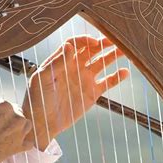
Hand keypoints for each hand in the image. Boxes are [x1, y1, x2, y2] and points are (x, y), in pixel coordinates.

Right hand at [0, 98, 33, 162]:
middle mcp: (15, 116)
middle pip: (10, 112)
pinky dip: (21, 142)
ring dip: (14, 127)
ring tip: (0, 134)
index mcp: (2, 105)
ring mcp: (20, 132)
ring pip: (22, 125)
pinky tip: (12, 144)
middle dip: (1, 118)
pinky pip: (27, 142)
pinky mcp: (20, 147)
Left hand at [22, 36, 128, 150]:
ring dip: (113, 56)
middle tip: (116, 40)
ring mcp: (85, 79)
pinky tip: (125, 72)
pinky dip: (117, 76)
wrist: (42, 123)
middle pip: (92, 49)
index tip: (95, 42)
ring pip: (102, 62)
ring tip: (125, 51)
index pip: (76, 44)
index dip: (85, 40)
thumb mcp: (42, 78)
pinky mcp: (92, 93)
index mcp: (61, 61)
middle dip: (104, 43)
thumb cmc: (37, 99)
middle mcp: (75, 66)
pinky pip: (107, 81)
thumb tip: (69, 45)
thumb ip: (56, 62)